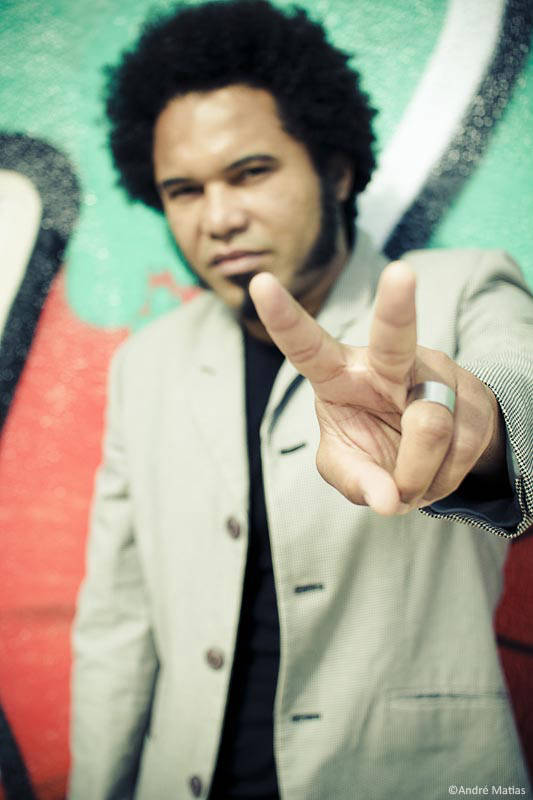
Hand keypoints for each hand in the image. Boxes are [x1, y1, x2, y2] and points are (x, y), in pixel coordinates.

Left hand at [249, 262, 504, 515]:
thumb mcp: (347, 465)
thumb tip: (387, 500)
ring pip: (429, 425)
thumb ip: (354, 480)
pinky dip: (441, 480)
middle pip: (394, 337)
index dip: (284, 319)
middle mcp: (388, 363)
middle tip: (400, 273)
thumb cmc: (373, 442)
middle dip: (397, 306)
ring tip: (410, 482)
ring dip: (417, 474)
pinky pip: (459, 450)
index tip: (260, 284)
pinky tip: (435, 472)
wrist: (435, 449)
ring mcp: (436, 376)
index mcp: (340, 373)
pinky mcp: (473, 398)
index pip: (308, 346)